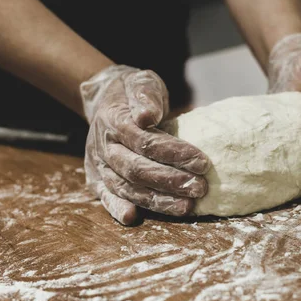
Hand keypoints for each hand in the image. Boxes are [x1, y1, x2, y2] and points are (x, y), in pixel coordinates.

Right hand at [80, 65, 209, 224]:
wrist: (106, 97)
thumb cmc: (132, 91)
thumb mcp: (141, 82)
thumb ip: (145, 95)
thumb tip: (148, 116)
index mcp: (112, 120)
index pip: (145, 142)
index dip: (174, 153)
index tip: (202, 161)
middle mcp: (102, 145)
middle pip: (136, 169)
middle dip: (171, 180)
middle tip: (200, 187)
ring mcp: (98, 165)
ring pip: (127, 187)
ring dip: (157, 200)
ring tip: (187, 206)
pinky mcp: (97, 179)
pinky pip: (107, 197)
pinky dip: (117, 209)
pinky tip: (133, 218)